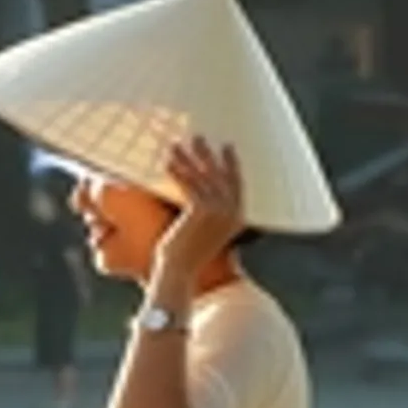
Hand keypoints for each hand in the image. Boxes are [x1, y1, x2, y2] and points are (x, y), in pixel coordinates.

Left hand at [152, 133, 248, 288]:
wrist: (179, 271)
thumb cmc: (187, 255)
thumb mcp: (205, 233)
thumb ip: (210, 216)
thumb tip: (201, 200)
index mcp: (238, 218)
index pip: (238, 183)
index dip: (232, 164)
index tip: (226, 146)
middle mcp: (232, 213)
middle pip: (221, 175)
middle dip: (209, 154)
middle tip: (198, 136)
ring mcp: (218, 213)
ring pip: (202, 177)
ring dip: (188, 159)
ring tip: (176, 145)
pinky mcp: (201, 213)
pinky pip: (189, 186)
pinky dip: (178, 173)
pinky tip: (168, 162)